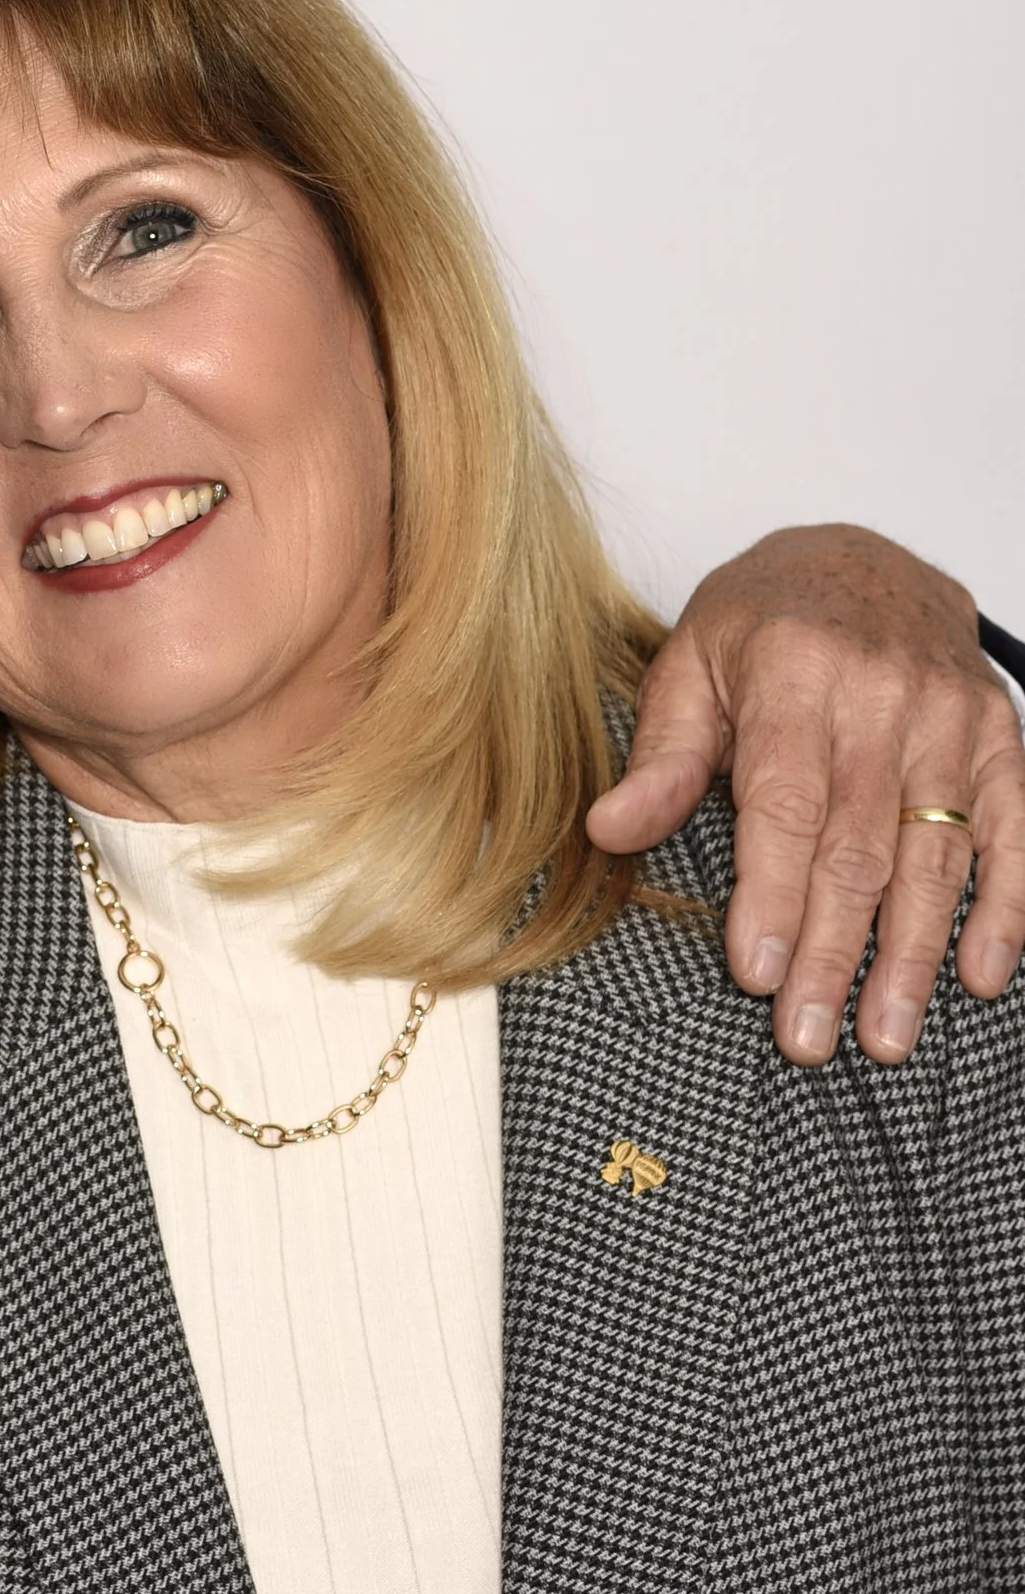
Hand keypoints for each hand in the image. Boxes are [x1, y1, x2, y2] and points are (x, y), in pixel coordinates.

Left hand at [586, 525, 1024, 1063]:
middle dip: (834, 953)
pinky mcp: (1000, 735)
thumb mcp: (688, 665)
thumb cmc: (763, 621)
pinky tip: (979, 974)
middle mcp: (884, 695)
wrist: (862, 556)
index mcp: (794, 675)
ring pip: (935, 854)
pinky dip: (1004, 908)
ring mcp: (952, 717)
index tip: (758, 975)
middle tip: (809, 1038)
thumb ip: (661, 757)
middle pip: (859, 848)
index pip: (785, 807)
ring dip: (912, 955)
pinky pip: (1013, 830)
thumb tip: (608, 831)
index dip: (772, 897)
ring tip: (885, 1035)